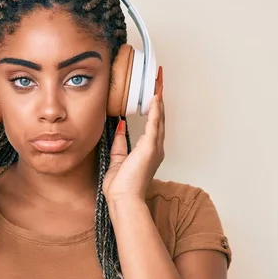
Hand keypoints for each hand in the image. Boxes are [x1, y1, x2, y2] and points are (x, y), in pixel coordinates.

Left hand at [102, 66, 164, 202]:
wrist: (123, 200)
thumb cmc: (120, 186)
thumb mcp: (117, 159)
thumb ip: (119, 142)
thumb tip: (118, 126)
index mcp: (149, 151)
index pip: (153, 124)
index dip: (154, 107)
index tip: (153, 92)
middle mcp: (156, 147)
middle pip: (160, 116)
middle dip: (158, 97)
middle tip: (158, 79)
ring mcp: (155, 147)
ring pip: (160, 117)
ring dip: (158, 98)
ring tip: (158, 81)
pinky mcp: (150, 148)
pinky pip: (155, 124)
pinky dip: (155, 110)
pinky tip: (155, 97)